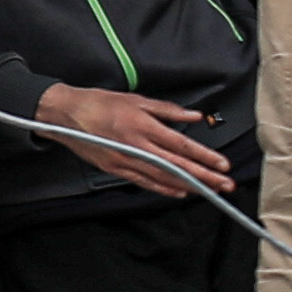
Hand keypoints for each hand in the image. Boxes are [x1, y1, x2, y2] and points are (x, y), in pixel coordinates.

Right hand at [33, 79, 238, 197]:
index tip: (223, 165)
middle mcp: (136, 146)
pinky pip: (144, 182)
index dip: (204, 156)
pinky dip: (163, 188)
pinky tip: (180, 192)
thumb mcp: (137, 99)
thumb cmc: (101, 103)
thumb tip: (195, 115)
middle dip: (204, 177)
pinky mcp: (116, 169)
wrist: (66, 114)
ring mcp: (125, 161)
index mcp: (143, 126)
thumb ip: (168, 110)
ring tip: (209, 191)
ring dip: (188, 185)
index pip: (181, 145)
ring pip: (163, 177)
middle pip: (177, 165)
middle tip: (225, 185)